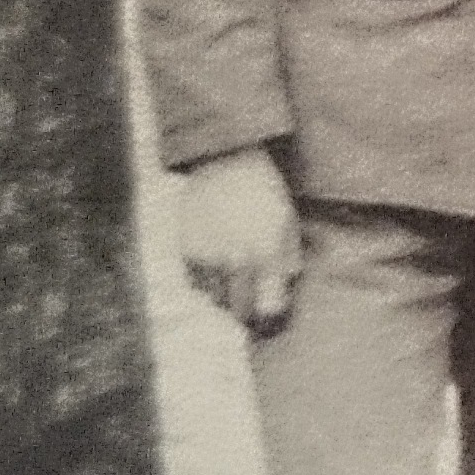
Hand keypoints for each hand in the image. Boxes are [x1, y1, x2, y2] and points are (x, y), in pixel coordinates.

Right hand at [176, 147, 302, 334]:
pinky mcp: (185, 252)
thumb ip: (289, 257)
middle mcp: (236, 260)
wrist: (223, 161)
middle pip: (240, 313)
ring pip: (216, 301)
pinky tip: (216, 266)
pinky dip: (206, 283)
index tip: (271, 310)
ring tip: (234, 282)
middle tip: (252, 307)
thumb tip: (284, 282)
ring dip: (226, 297)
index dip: (272, 313)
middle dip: (248, 313)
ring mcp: (208, 257)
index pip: (269, 308)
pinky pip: (196, 285)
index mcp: (267, 254)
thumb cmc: (263, 191)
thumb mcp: (288, 220)